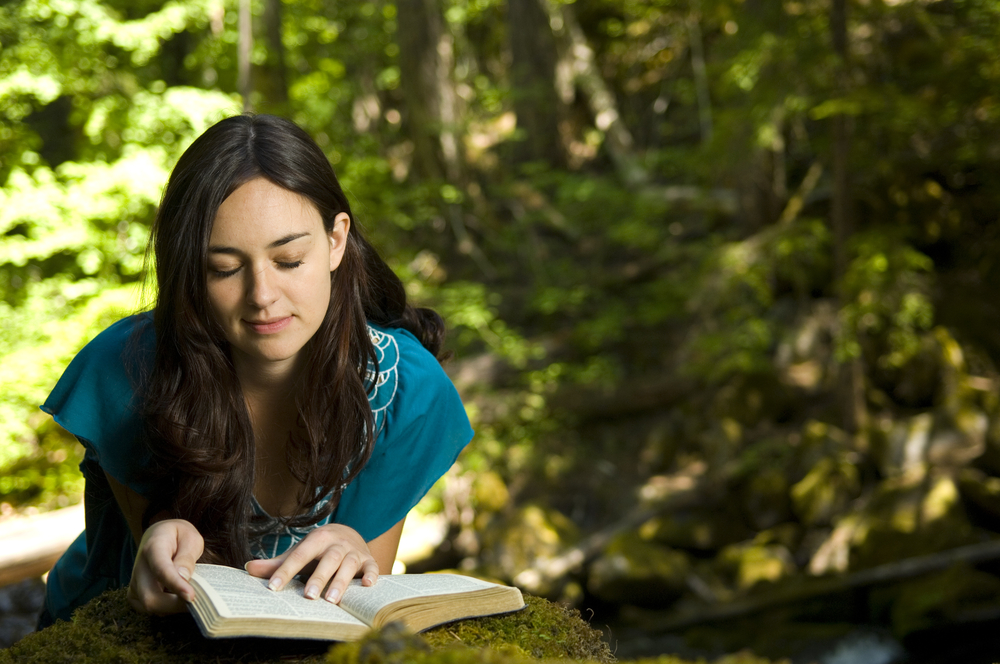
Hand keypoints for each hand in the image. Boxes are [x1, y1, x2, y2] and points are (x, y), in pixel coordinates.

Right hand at [127, 519, 203, 614]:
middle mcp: (139, 567)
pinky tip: (178, 598)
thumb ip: (187, 557)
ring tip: (189, 595)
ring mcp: (134, 582)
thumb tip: (184, 578)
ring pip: (149, 606)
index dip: (176, 585)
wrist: (159, 535)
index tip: (191, 597)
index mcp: (153, 548)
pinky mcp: (134, 594)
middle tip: (197, 602)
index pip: (161, 570)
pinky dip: (165, 609)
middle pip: (150, 597)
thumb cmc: (178, 536)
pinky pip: (148, 610)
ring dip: (172, 607)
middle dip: (175, 605)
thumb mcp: (190, 538)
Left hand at [244, 524, 378, 603]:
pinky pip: (373, 567)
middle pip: (328, 559)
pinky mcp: (369, 561)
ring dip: (341, 581)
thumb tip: (248, 568)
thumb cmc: (319, 550)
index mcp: (317, 539)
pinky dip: (372, 575)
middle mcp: (337, 543)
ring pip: (349, 565)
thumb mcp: (300, 552)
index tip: (273, 587)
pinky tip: (367, 586)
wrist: (349, 534)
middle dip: (318, 577)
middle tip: (308, 596)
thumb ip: (277, 563)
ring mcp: (355, 552)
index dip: (286, 570)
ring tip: (331, 600)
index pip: (300, 555)